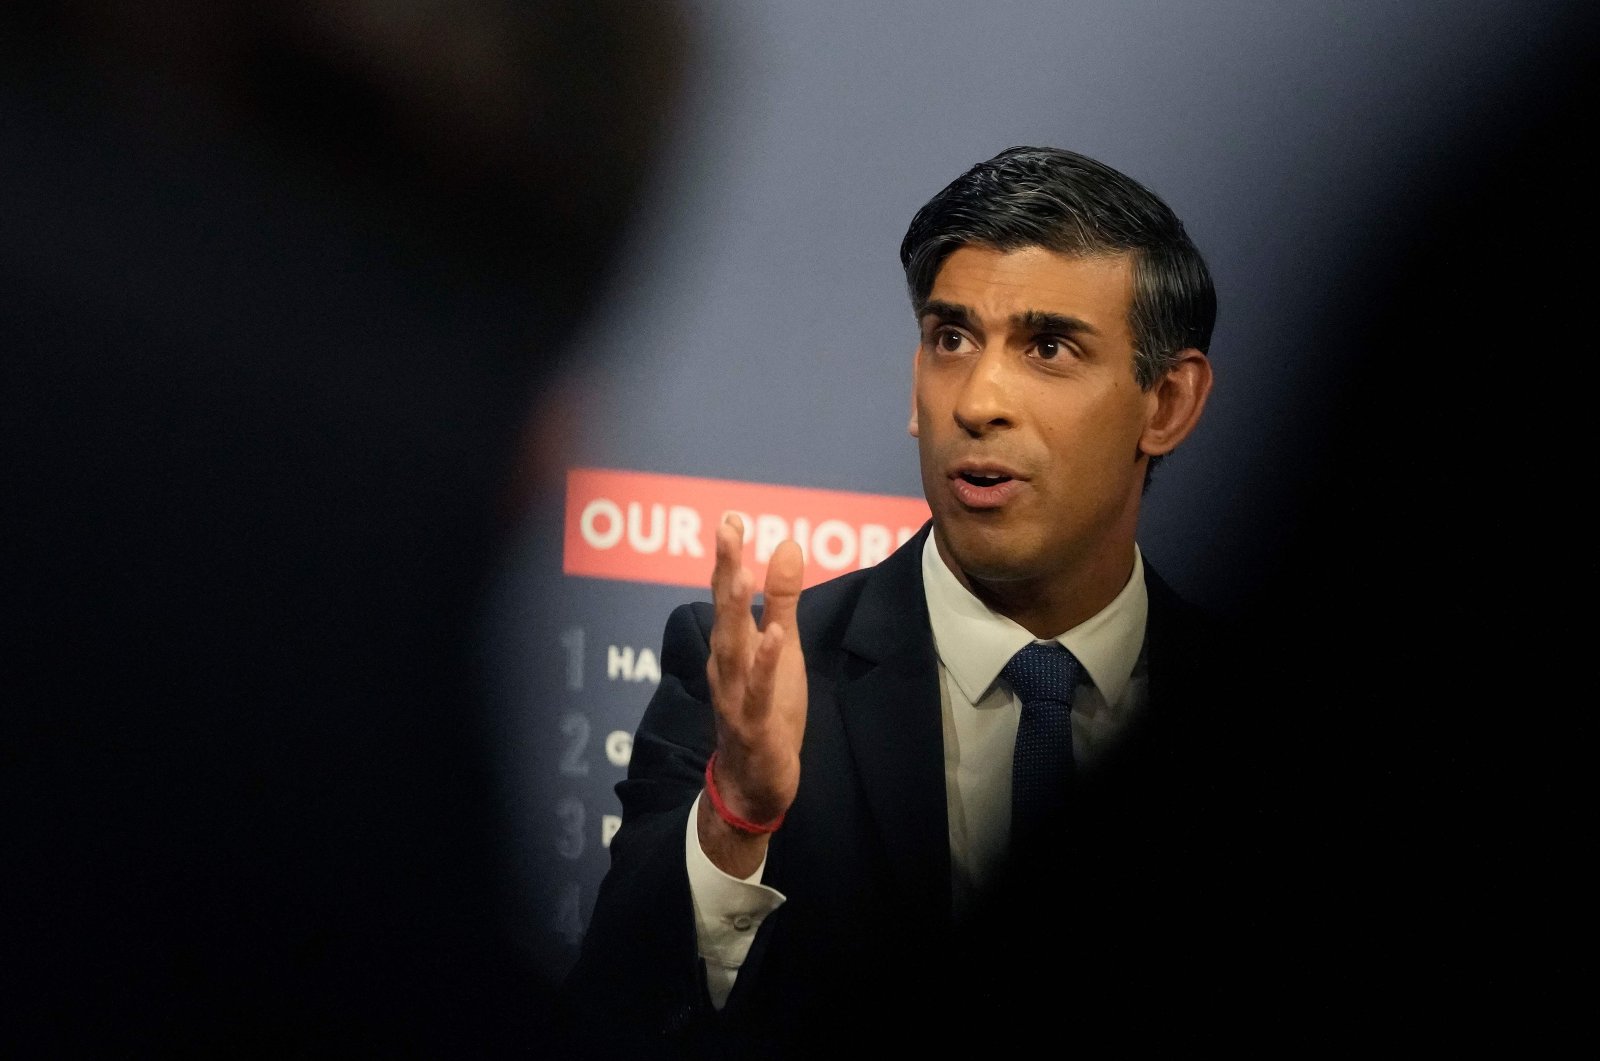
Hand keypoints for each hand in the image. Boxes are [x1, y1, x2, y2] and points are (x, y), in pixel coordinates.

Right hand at [698, 514, 806, 873]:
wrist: (752, 783)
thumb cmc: (765, 709)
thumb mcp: (781, 649)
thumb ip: (781, 600)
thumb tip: (787, 544)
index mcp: (731, 645)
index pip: (727, 593)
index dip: (728, 555)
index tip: (730, 517)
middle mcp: (725, 665)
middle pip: (724, 611)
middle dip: (725, 568)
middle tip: (726, 528)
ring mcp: (735, 694)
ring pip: (732, 648)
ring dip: (736, 612)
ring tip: (743, 573)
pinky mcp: (753, 724)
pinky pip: (756, 691)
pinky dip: (763, 664)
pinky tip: (772, 637)